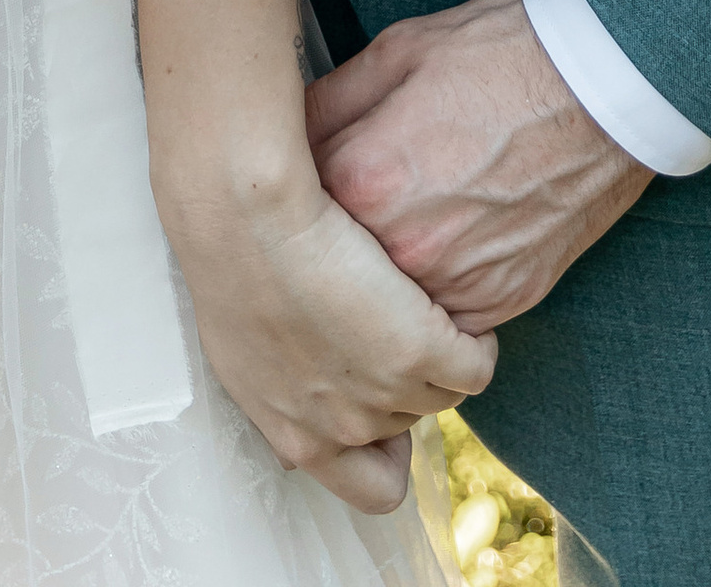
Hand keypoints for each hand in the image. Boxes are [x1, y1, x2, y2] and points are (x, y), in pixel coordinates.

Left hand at [154, 150, 494, 513]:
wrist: (246, 220)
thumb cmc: (233, 268)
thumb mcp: (241, 357)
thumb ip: (280, 400)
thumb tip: (298, 429)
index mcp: (297, 438)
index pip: (372, 490)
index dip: (385, 450)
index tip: (378, 401)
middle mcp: (342, 430)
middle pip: (405, 424)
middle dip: (403, 382)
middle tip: (390, 325)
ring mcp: (384, 394)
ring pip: (443, 393)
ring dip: (443, 358)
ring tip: (427, 311)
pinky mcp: (419, 349)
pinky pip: (476, 365)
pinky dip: (477, 343)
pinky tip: (458, 313)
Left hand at [305, 0, 649, 334]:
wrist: (605, 86)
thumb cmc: (501, 55)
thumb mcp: (397, 52)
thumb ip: (328, 105)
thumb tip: (284, 135)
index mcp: (366, 179)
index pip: (288, 203)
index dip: (290, 183)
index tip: (292, 172)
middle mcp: (406, 249)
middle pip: (332, 265)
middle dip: (327, 238)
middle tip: (346, 200)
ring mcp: (456, 286)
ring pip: (385, 301)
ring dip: (379, 272)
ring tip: (405, 214)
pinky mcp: (500, 305)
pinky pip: (441, 316)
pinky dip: (433, 289)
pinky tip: (447, 237)